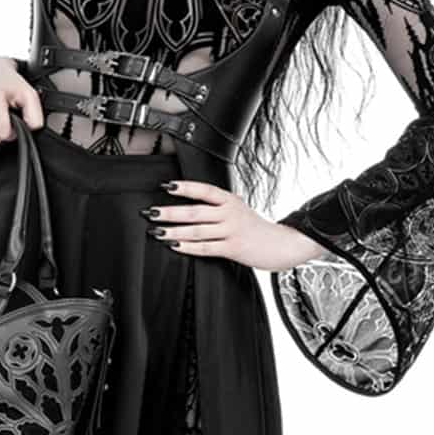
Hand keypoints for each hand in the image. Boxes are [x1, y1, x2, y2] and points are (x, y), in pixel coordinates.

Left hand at [142, 181, 329, 269]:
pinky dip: (188, 246)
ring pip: (197, 229)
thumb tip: (196, 203)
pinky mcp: (233, 248)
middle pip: (196, 210)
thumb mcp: (240, 210)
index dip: (185, 187)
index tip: (166, 186)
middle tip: (151, 212)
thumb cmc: (256, 228)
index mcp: (230, 200)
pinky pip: (206, 247)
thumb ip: (220, 206)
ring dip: (174, 230)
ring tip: (157, 231)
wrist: (282, 245)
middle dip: (170, 212)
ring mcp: (232, 230)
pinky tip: (175, 246)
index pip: (205, 190)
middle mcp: (230, 213)